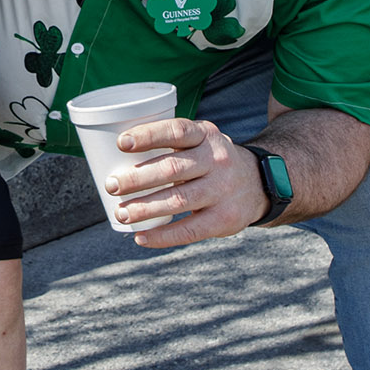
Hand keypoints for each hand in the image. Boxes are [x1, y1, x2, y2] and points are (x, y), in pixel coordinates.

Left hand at [105, 118, 269, 247]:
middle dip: (137, 178)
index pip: (176, 131)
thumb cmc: (209, 161)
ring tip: (121, 214)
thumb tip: (112, 157)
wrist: (258, 184)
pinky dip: (163, 235)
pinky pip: (190, 229)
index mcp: (205, 135)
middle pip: (172, 169)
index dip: (148, 136)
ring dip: (145, 208)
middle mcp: (216, 160)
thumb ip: (168, 145)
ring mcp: (222, 190)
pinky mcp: (224, 218)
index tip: (121, 143)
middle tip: (111, 185)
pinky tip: (141, 237)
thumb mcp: (199, 141)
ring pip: (178, 200)